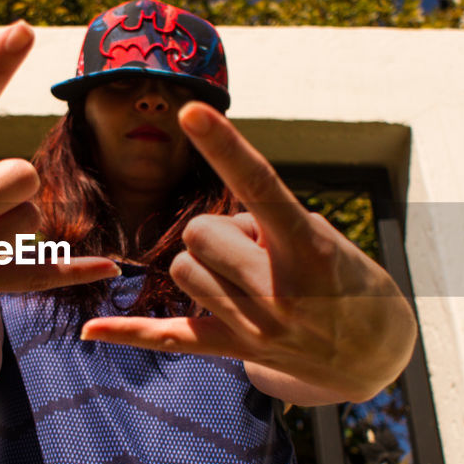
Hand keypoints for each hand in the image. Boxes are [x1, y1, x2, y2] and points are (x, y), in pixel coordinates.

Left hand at [79, 102, 417, 403]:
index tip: (191, 110)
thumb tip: (205, 238)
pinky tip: (90, 329)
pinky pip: (170, 336)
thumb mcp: (321, 237)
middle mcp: (280, 289)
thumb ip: (263, 227)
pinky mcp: (237, 351)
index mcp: (307, 246)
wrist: (373, 353)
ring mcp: (257, 327)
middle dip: (220, 231)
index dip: (224, 145)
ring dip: (207, 266)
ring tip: (253, 279)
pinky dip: (128, 332)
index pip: (259, 185)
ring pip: (184, 272)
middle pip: (200, 232)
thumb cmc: (346, 276)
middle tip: (260, 249)